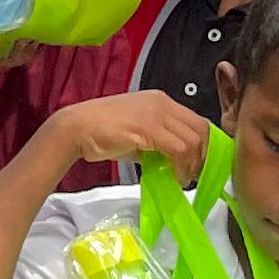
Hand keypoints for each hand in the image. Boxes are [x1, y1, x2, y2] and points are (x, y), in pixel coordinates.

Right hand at [47, 90, 214, 171]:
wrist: (76, 128)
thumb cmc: (100, 131)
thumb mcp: (135, 130)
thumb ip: (156, 140)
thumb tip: (171, 159)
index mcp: (160, 100)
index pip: (195, 121)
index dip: (203, 145)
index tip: (197, 163)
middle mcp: (162, 103)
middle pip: (200, 129)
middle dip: (203, 155)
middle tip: (194, 173)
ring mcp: (156, 114)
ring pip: (193, 140)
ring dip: (192, 163)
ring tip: (183, 177)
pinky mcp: (148, 128)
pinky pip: (178, 149)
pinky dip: (181, 166)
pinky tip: (174, 176)